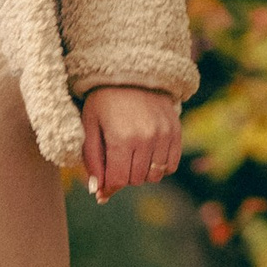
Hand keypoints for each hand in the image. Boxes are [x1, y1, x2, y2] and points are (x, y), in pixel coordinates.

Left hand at [79, 85, 182, 203]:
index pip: (118, 179)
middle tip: (115, 163)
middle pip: (136, 180)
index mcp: (121, 137)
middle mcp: (146, 138)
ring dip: (141, 173)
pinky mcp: (176, 132)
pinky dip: (159, 167)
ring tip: (130, 157)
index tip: (103, 186)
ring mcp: (164, 135)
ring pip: (154, 176)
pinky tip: (147, 154)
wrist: (131, 74)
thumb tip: (97, 192)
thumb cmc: (104, 102)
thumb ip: (92, 160)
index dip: (108, 186)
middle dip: (123, 177)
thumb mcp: (90, 127)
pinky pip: (171, 166)